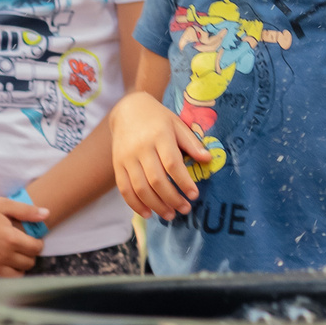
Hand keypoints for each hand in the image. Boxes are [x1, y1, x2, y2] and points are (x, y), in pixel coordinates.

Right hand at [0, 191, 47, 277]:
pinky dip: (0, 278)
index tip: (35, 242)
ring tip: (15, 261)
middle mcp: (2, 255)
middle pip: (27, 263)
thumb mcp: (4, 204)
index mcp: (11, 238)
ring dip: (18, 269)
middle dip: (29, 257)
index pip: (35, 249)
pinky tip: (0, 270)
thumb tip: (47, 214)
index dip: (38, 245)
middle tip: (25, 250)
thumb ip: (27, 211)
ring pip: (14, 276)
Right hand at [111, 91, 209, 218]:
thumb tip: (208, 160)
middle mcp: (141, 147)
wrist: (127, 109)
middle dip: (172, 198)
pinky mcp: (117, 164)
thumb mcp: (177, 124)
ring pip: (140, 188)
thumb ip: (191, 142)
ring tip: (170, 215)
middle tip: (185, 209)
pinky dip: (135, 204)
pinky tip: (148, 213)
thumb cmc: (158, 118)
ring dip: (156, 205)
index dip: (184, 181)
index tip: (194, 195)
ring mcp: (127, 157)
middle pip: (156, 179)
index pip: (172, 163)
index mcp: (159, 135)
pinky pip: (124, 188)